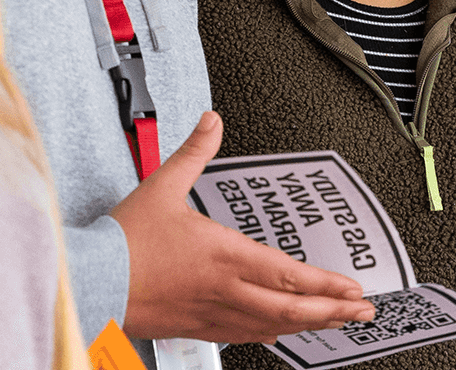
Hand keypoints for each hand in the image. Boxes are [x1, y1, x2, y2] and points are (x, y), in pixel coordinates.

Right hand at [111, 111, 375, 342]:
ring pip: (272, 327)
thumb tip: (212, 121)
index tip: (354, 289)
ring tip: (333, 324)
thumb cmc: (127, 240)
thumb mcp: (163, 184)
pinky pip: (244, 335)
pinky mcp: (197, 327)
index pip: (288, 275)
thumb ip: (194, 151)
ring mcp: (212, 313)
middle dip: (333, 312)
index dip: (326, 285)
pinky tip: (279, 332)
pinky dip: (271, 333)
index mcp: (224, 254)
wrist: (91, 281)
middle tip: (364, 313)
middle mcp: (225, 290)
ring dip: (309, 326)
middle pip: (291, 309)